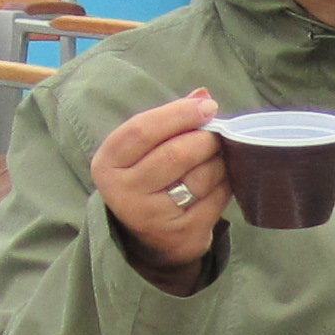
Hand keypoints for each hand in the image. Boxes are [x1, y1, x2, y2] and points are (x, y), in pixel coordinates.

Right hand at [92, 91, 228, 287]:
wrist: (149, 239)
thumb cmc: (148, 180)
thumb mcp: (145, 150)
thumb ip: (170, 120)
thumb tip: (204, 95)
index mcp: (108, 163)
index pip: (143, 129)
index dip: (179, 114)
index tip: (207, 107)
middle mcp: (123, 192)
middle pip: (175, 153)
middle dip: (205, 138)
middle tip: (218, 133)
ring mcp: (152, 216)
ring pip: (200, 176)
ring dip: (219, 160)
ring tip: (218, 156)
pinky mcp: (182, 233)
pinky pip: (216, 197)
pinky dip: (226, 182)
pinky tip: (221, 179)